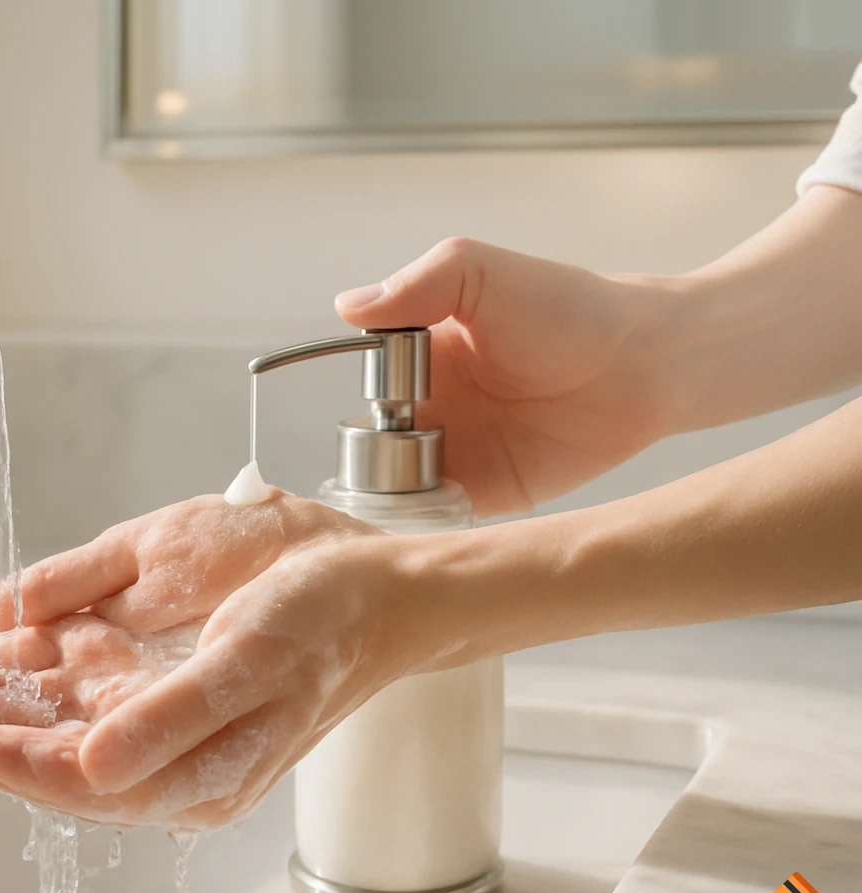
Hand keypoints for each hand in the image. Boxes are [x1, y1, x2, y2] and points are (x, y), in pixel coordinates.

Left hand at [0, 492, 427, 829]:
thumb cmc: (325, 628)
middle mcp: (154, 755)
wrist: (377, 592)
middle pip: (32, 746)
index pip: (61, 777)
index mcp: (183, 778)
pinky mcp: (147, 674)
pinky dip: (14, 651)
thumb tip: (90, 769)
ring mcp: (146, 713)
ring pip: (37, 710)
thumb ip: (170, 721)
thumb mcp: (251, 665)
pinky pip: (64, 670)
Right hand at [337, 237, 674, 516]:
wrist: (646, 363)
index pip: (367, 387)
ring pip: (396, 487)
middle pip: (371, 446)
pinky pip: (437, 515)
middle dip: (366, 459)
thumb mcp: (480, 272)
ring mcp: (458, 454)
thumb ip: (414, 285)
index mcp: (423, 357)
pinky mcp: (486, 493)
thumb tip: (346, 306)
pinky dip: (422, 520)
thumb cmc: (569, 307)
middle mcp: (434, 408)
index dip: (366, 400)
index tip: (384, 406)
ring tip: (401, 494)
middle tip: (389, 458)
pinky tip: (427, 514)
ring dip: (387, 496)